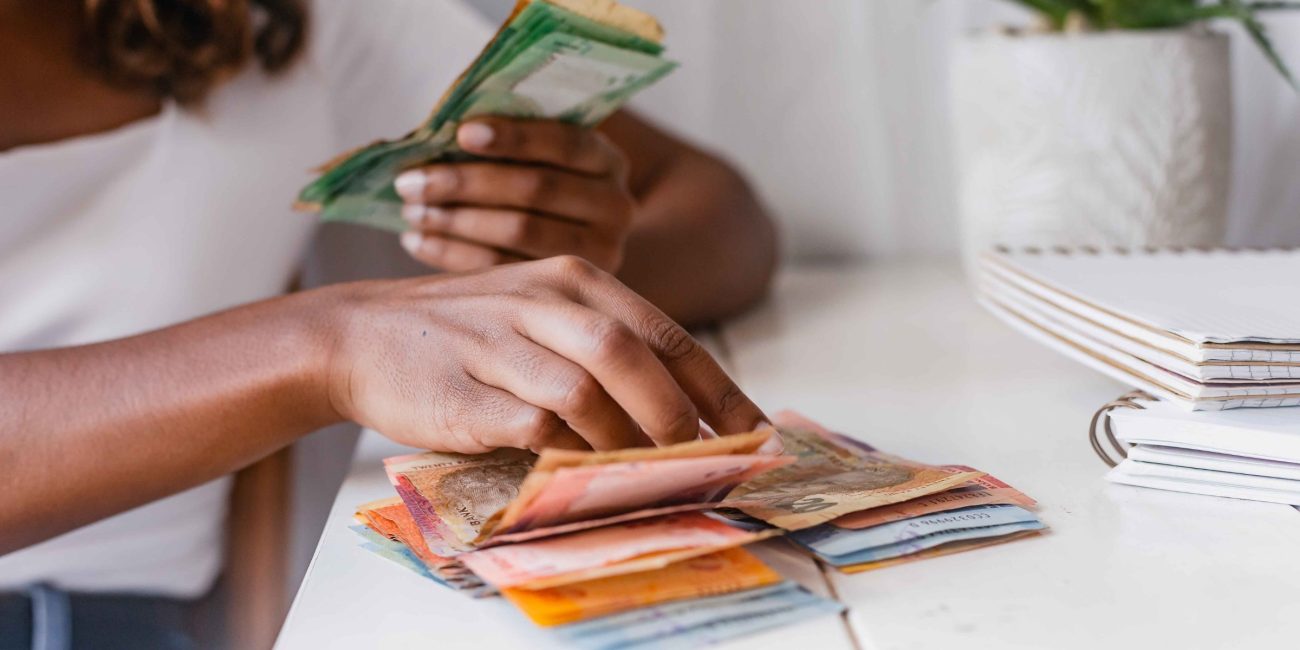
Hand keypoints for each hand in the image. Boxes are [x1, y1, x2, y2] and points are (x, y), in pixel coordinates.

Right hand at [321, 256, 765, 453]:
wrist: (359, 336)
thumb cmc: (467, 335)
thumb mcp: (540, 317)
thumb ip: (603, 349)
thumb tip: (684, 416)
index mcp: (574, 279)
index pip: (666, 332)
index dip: (716, 386)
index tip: (754, 430)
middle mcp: (540, 301)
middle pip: (632, 355)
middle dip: (677, 416)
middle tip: (699, 460)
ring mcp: (498, 343)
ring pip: (585, 392)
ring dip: (625, 442)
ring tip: (643, 473)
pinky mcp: (462, 392)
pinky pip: (532, 427)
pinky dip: (567, 455)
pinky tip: (581, 472)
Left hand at [394, 118, 633, 272]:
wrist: (572, 236)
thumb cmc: (538, 180)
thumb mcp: (540, 154)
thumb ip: (505, 141)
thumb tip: (437, 133)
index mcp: (608, 160)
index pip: (564, 143)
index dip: (513, 137)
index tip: (461, 132)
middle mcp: (616, 207)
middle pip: (536, 190)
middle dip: (466, 183)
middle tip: (410, 181)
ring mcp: (599, 253)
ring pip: (519, 232)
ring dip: (456, 220)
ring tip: (412, 211)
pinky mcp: (567, 289)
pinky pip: (504, 268)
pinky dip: (454, 253)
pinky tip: (418, 241)